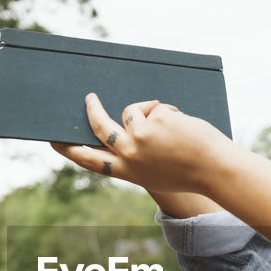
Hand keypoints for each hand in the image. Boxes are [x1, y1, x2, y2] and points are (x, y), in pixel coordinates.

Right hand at [49, 94, 235, 195]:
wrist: (216, 170)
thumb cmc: (191, 173)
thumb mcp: (156, 173)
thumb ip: (137, 157)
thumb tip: (125, 125)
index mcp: (128, 173)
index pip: (91, 160)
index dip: (71, 150)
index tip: (54, 141)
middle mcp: (128, 155)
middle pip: (100, 126)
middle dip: (93, 109)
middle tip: (90, 97)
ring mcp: (139, 136)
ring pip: (132, 111)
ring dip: (150, 110)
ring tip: (174, 125)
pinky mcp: (154, 119)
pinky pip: (157, 106)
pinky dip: (171, 112)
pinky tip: (186, 126)